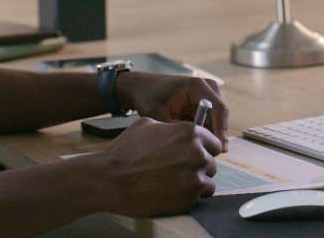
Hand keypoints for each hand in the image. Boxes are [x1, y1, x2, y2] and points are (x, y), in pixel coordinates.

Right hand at [95, 117, 220, 216]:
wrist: (110, 179)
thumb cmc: (125, 150)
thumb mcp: (147, 124)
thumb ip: (171, 127)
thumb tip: (179, 131)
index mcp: (189, 133)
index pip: (213, 142)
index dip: (204, 148)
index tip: (196, 154)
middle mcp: (197, 153)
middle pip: (211, 162)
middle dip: (198, 166)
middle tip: (181, 170)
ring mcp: (194, 177)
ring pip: (209, 180)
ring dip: (197, 182)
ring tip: (177, 183)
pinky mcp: (189, 198)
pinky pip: (200, 196)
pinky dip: (190, 196)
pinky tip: (174, 192)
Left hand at [116, 73, 228, 149]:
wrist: (143, 87)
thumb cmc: (149, 96)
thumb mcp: (156, 114)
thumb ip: (173, 130)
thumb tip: (188, 147)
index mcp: (196, 86)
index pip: (218, 108)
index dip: (221, 129)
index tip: (220, 149)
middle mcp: (206, 87)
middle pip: (220, 114)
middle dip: (215, 134)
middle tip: (204, 153)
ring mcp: (206, 93)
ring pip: (216, 119)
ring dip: (208, 133)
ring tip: (192, 145)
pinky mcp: (204, 101)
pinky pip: (210, 120)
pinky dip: (202, 130)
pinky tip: (189, 137)